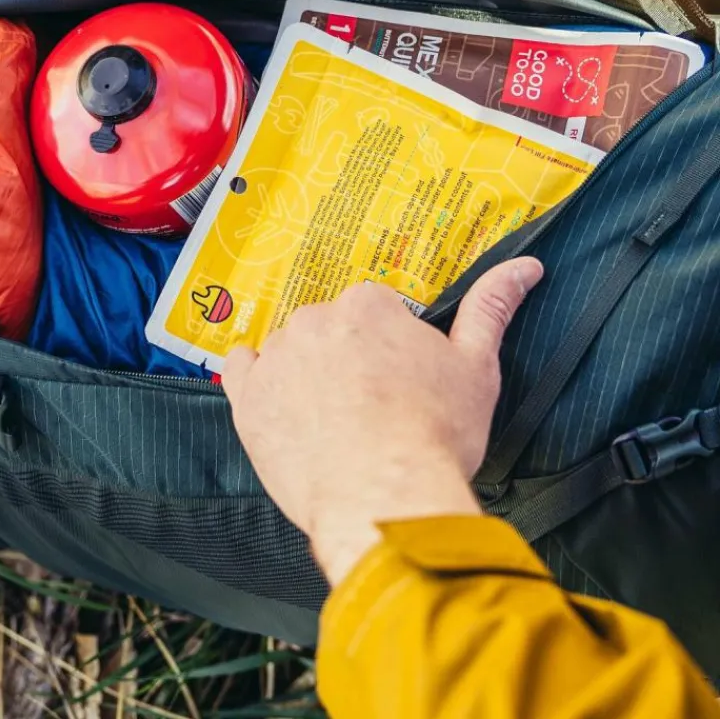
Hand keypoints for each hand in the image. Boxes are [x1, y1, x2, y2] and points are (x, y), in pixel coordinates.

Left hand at [222, 258, 542, 584]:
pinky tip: (280, 404)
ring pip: (290, 350)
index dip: (388, 347)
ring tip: (333, 421)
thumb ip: (491, 308)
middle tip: (370, 406)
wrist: (384, 498)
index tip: (398, 379)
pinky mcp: (247, 397)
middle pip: (330, 328)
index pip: (374, 310)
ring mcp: (276, 356)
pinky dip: (256, 381)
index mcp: (367, 304)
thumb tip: (524, 267)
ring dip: (305, 373)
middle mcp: (315, 318)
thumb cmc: (435, 436)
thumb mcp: (477, 369)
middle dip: (347, 358)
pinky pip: (241, 371)